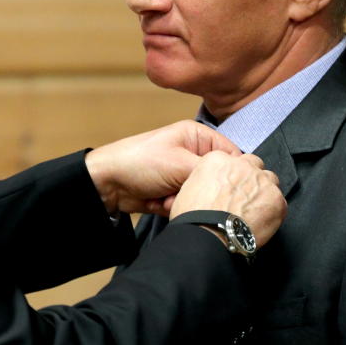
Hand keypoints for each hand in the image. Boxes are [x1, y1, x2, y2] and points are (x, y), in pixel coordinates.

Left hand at [84, 120, 241, 216]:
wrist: (107, 183)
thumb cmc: (139, 162)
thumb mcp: (180, 162)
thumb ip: (212, 170)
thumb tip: (238, 178)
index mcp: (198, 137)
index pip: (231, 155)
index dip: (232, 172)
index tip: (230, 187)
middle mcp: (193, 154)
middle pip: (217, 179)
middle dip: (200, 189)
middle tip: (183, 189)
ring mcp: (183, 175)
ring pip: (202, 196)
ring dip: (185, 200)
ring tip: (167, 195)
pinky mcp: (173, 193)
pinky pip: (187, 205)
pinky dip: (174, 207)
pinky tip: (158, 202)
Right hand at [171, 151, 285, 246]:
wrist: (207, 236)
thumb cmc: (194, 217)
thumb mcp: (189, 188)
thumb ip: (207, 179)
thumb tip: (214, 187)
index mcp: (218, 160)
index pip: (232, 161)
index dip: (232, 175)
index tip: (231, 187)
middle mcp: (242, 165)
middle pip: (254, 165)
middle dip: (251, 178)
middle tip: (244, 196)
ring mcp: (261, 181)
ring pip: (270, 180)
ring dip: (264, 192)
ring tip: (254, 210)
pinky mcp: (275, 199)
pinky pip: (279, 202)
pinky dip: (273, 211)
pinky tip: (260, 222)